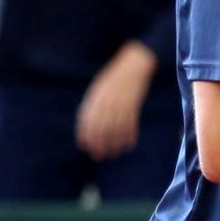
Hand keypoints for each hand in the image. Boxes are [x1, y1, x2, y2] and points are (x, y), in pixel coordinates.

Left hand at [77, 42, 156, 159]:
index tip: (85, 147)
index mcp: (96, 97)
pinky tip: (128, 145)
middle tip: (99, 156)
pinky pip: (131, 124)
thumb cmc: (114, 77)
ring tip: (114, 154)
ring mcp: (121, 104)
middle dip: (99, 144)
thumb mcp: (99, 88)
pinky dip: (129, 136)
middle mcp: (107, 102)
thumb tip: (86, 123)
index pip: (87, 120)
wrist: (134, 64)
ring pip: (116, 129)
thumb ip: (92, 104)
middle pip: (101, 128)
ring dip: (114, 144)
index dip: (85, 135)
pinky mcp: (134, 105)